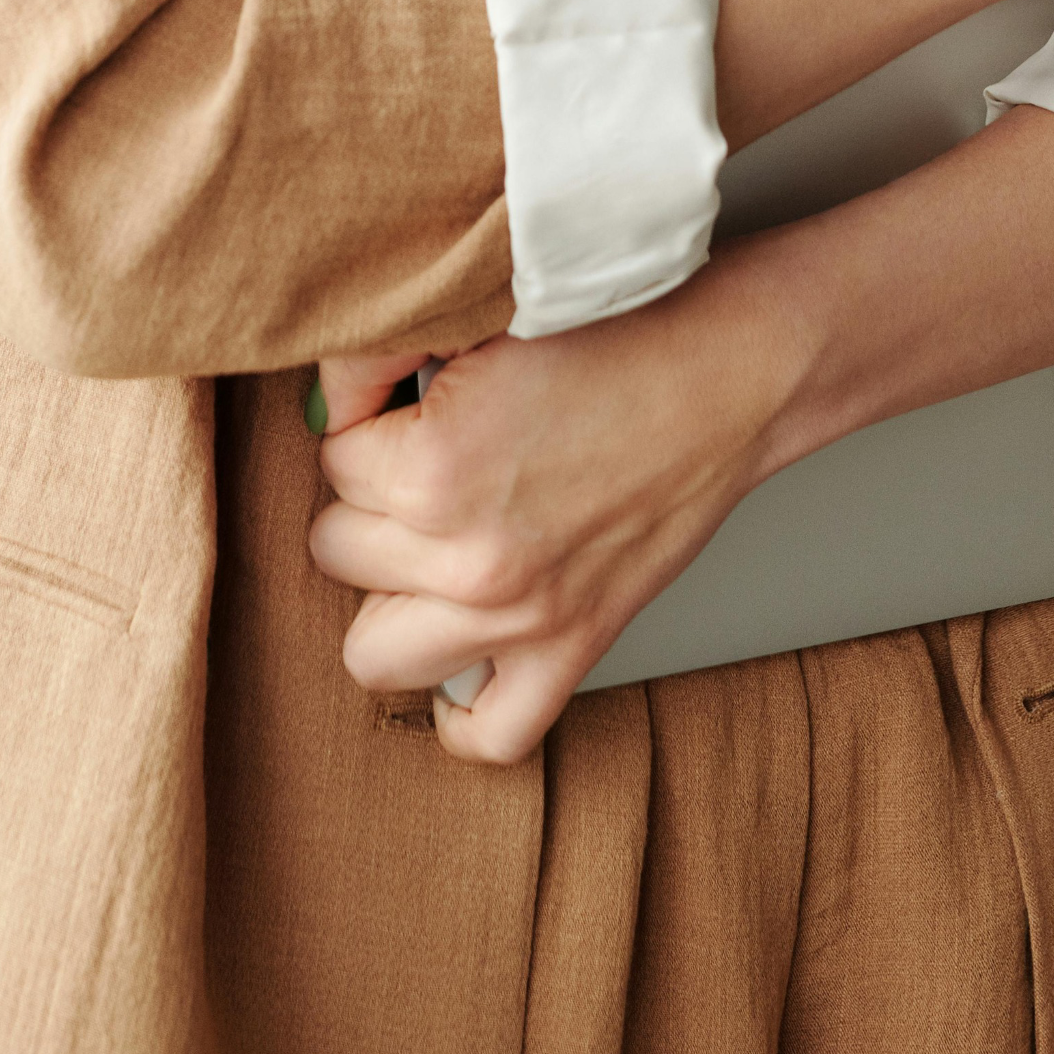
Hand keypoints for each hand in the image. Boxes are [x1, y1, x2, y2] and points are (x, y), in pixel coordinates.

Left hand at [307, 274, 786, 765]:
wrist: (727, 375)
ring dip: (390, 594)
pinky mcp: (573, 651)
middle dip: (369, 502)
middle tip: (421, 459)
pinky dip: (462, 706)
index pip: (332, 457)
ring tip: (426, 542)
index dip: (368, 419)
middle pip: (336, 550)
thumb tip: (325, 401)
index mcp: (435, 469)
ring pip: (371, 652)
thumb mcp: (477, 320)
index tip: (410, 400)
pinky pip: (486, 733)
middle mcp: (471, 560)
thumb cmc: (614, 334)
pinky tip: (462, 645)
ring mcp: (521, 621)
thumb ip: (379, 355)